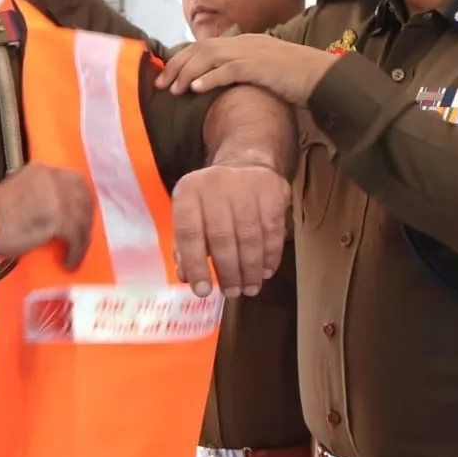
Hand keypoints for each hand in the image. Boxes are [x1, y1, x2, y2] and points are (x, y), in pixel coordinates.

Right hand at [0, 163, 93, 268]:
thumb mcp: (18, 190)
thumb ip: (37, 193)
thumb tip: (50, 209)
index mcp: (41, 170)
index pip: (72, 180)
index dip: (79, 197)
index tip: (79, 211)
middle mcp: (54, 178)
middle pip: (83, 196)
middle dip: (86, 215)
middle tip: (83, 231)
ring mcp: (60, 198)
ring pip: (83, 218)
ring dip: (82, 237)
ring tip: (76, 251)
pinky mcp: (61, 218)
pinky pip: (77, 238)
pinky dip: (76, 252)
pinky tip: (69, 262)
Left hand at [155, 35, 336, 104]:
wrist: (324, 77)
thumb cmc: (296, 79)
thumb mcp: (264, 72)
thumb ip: (243, 74)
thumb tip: (221, 88)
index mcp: (245, 42)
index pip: (204, 46)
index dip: (182, 60)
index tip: (166, 77)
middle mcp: (245, 43)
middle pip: (200, 49)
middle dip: (177, 66)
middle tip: (160, 85)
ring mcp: (252, 53)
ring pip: (209, 57)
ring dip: (188, 73)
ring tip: (174, 89)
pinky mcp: (260, 66)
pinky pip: (229, 70)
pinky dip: (211, 78)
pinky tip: (197, 88)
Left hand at [171, 164, 290, 297]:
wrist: (245, 163)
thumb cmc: (211, 199)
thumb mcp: (191, 214)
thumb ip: (185, 245)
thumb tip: (186, 277)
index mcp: (189, 192)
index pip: (189, 233)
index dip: (196, 265)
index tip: (203, 291)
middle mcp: (215, 185)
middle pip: (222, 238)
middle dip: (228, 272)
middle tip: (232, 293)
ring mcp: (246, 186)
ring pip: (250, 237)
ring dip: (251, 269)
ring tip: (250, 288)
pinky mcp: (271, 191)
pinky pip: (272, 231)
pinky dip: (270, 255)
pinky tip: (266, 271)